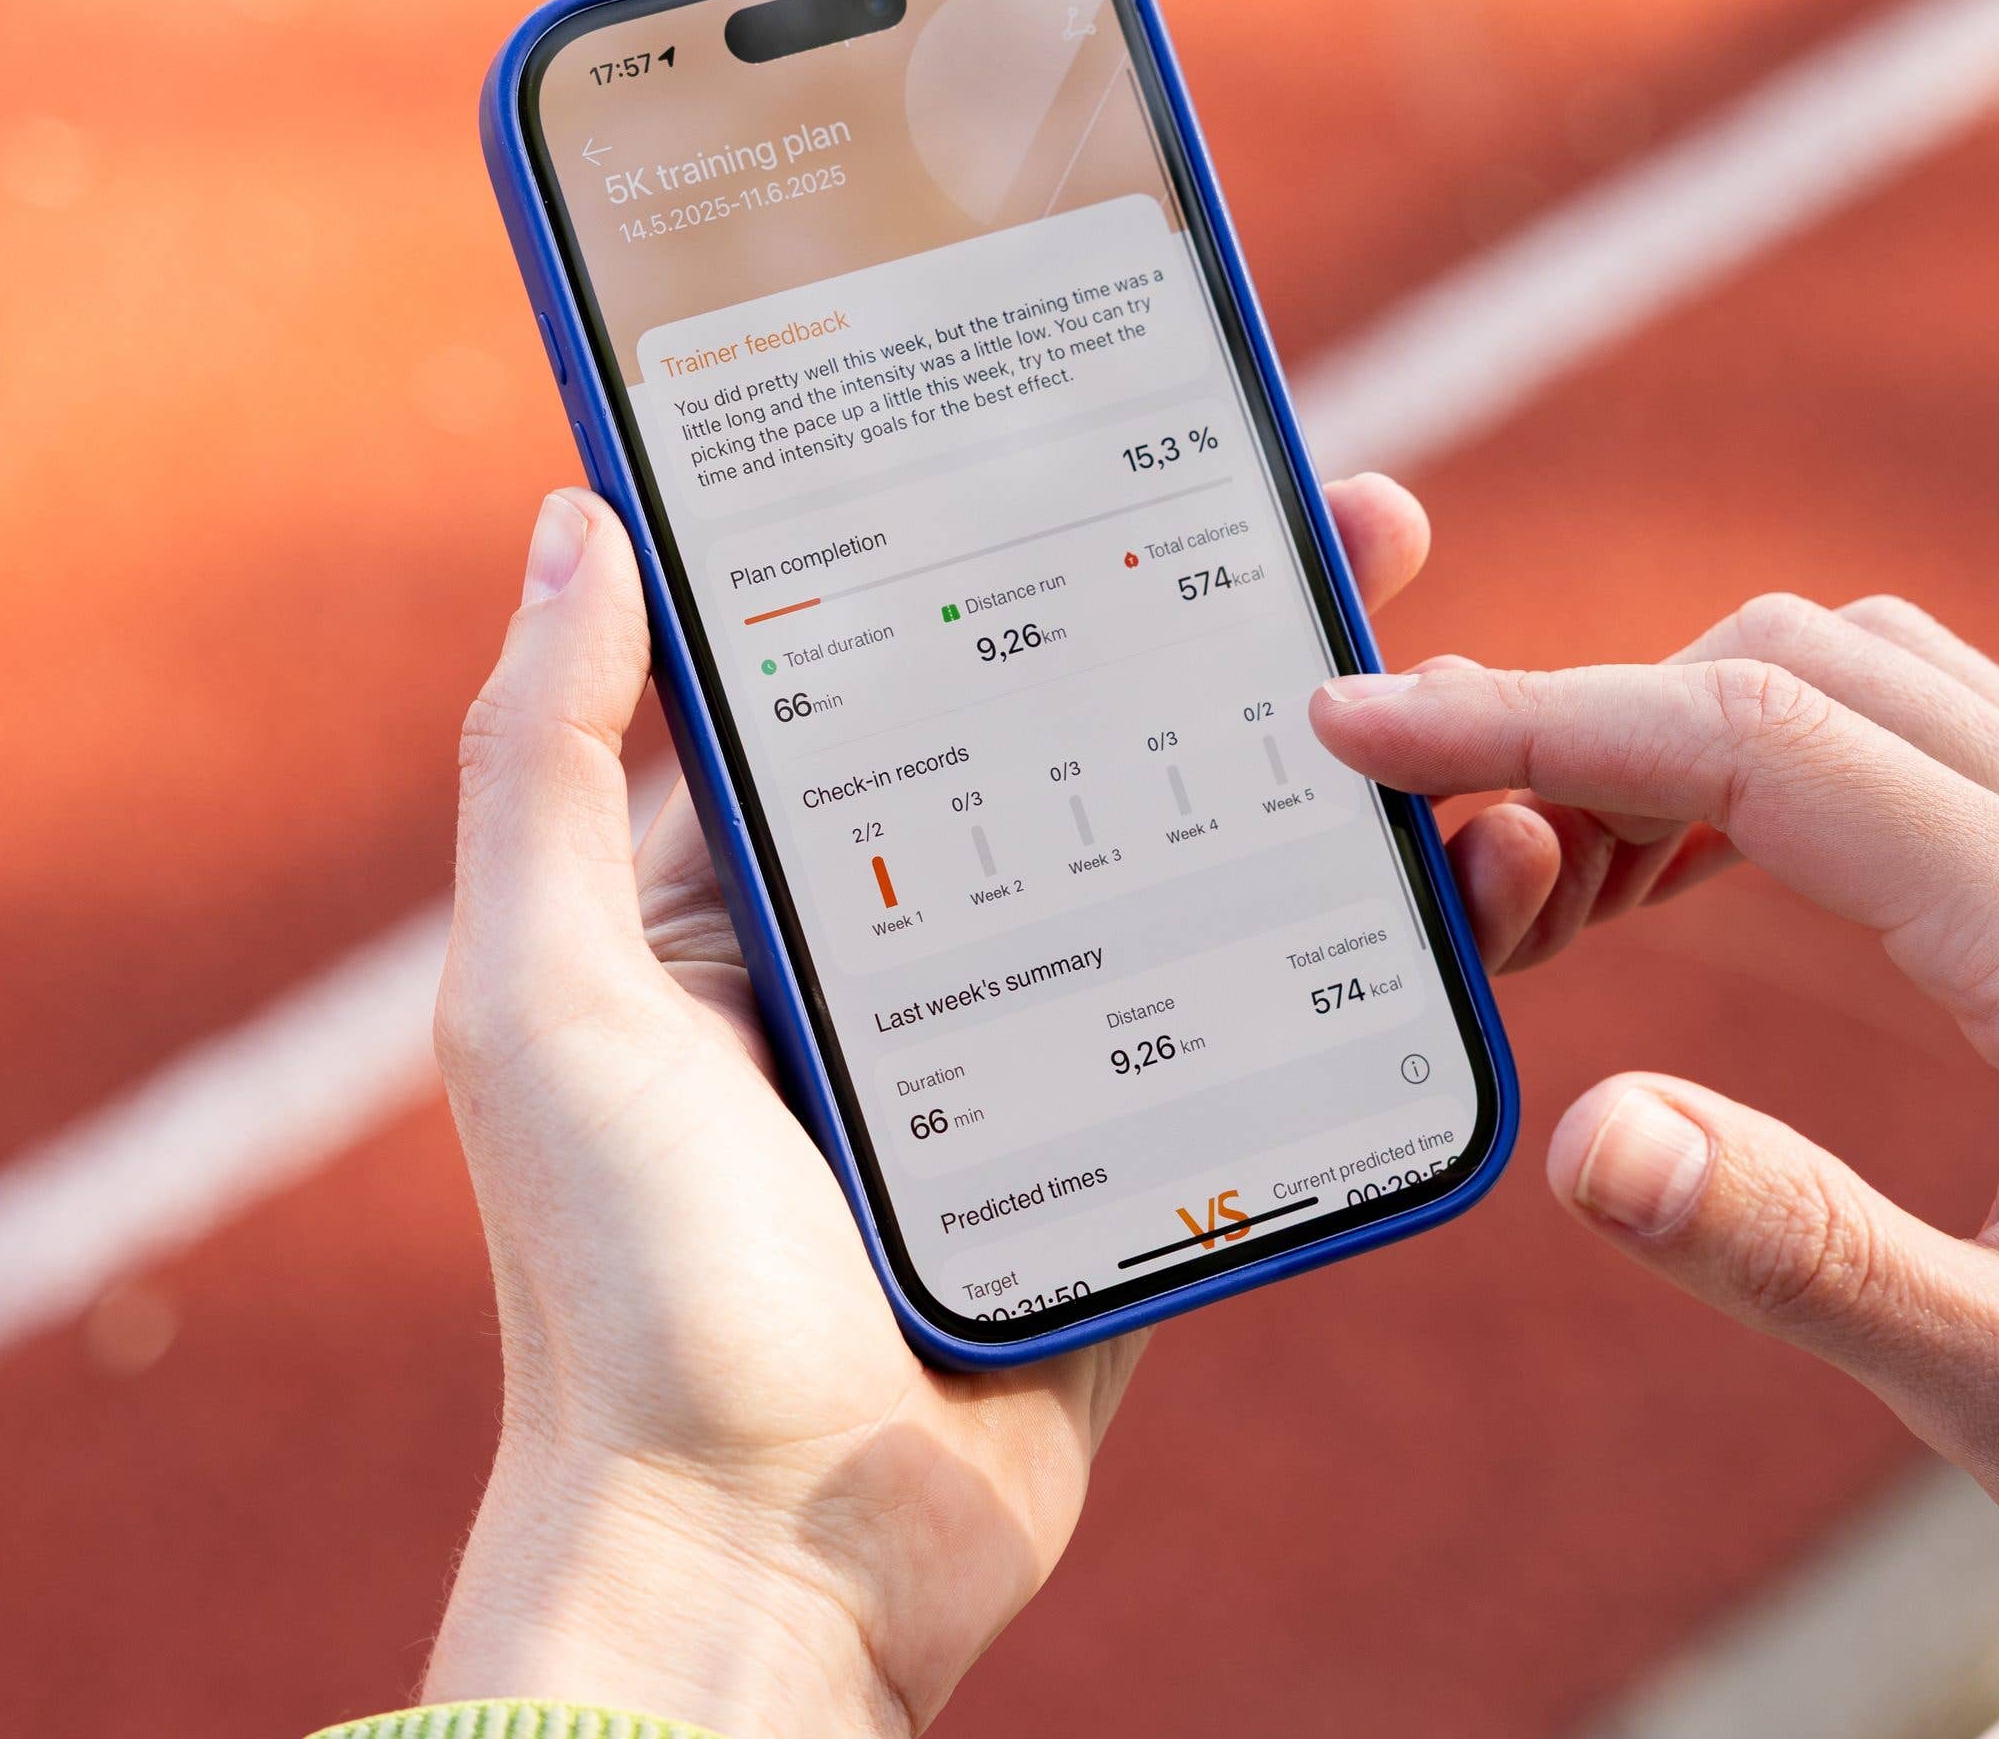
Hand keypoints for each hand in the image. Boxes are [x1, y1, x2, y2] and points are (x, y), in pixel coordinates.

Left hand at [422, 474, 1548, 1734]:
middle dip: (1213, 627)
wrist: (766, 1568)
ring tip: (1440, 679)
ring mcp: (1027, 1069)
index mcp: (750, 900)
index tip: (1124, 429)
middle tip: (1359, 524)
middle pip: (1080, 748)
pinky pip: (1258, 1033)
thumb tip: (579, 513)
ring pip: (1193, 872)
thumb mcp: (543, 998)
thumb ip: (543, 761)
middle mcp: (897, 963)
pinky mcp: (1135, 1171)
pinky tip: (1455, 870)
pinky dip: (1355, 955)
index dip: (1010, 544)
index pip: (898, 670)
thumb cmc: (623, 1291)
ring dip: (1316, 775)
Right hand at [1307, 594, 1998, 1737]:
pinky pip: (1924, 734)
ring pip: (1863, 673)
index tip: (1370, 722)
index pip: (1755, 742)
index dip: (1539, 721)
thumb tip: (1583, 1134)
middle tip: (1440, 841)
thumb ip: (1790, 1247)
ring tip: (1558, 880)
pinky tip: (1703, 877)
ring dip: (1686, 725)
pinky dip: (1776, 757)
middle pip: (1795, 666)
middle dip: (1588, 715)